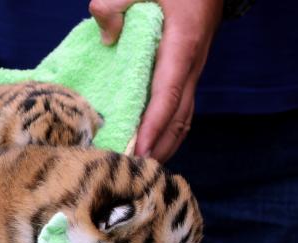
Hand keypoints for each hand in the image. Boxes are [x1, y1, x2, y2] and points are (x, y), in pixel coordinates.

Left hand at [90, 0, 222, 161]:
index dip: (154, 126)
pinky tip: (152, 146)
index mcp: (182, 46)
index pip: (168, 95)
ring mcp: (193, 71)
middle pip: (178, 117)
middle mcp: (192, 65)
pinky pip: (182, 110)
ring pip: (183, 117)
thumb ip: (116, 5)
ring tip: (141, 168)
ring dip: (165, 144)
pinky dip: (168, 132)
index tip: (139, 150)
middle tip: (133, 172)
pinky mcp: (188, 73)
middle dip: (157, 147)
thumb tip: (104, 35)